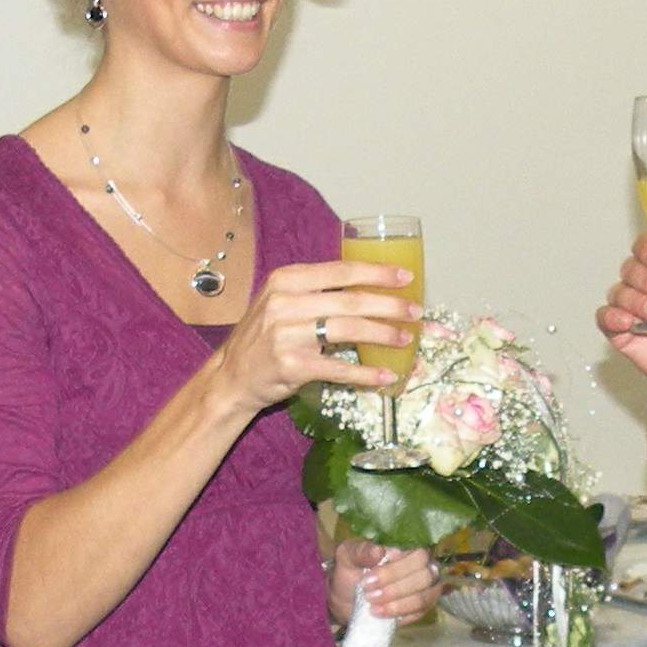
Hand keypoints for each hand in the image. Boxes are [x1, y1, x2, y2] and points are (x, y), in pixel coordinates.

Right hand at [210, 260, 421, 418]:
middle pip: (350, 300)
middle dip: (390, 305)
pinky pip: (338, 368)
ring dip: (383, 335)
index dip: (377, 273)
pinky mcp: (292, 366)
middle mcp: (285, 303)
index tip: (405, 277)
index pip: (341, 271)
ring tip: (405, 338)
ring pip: (348, 330)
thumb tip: (368, 287)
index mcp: (286, 280)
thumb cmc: (264, 336)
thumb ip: (316, 291)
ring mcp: (287, 335)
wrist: (231, 375)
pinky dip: (365, 373)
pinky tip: (385, 375)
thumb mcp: (281, 301)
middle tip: (415, 311)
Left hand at [326, 541, 443, 629]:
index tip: (368, 581)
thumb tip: (379, 551)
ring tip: (373, 608)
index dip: (395, 571)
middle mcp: (424, 569)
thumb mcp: (349, 555)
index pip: (418, 558)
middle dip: (396, 590)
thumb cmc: (351, 570)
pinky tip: (380, 615)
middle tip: (369, 596)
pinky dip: (399, 615)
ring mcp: (425, 591)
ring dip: (399, 605)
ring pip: (424, 598)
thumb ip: (362, 551)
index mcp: (409, 551)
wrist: (344, 597)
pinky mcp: (420, 610)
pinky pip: (418, 615)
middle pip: (425, 578)